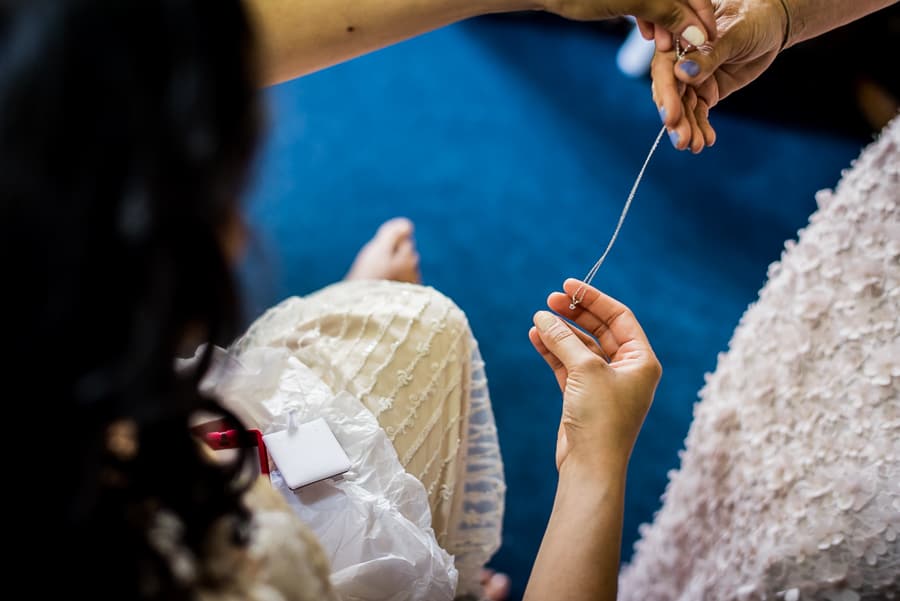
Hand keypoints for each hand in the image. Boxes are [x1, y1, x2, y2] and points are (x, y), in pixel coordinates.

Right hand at [529, 279, 661, 471]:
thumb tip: (543, 316)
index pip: (619, 318)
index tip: (568, 286)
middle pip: (600, 330)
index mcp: (642, 361)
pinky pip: (567, 365)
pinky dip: (552, 351)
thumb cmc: (601, 418)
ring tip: (537, 320)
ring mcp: (603, 384)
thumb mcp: (585, 370)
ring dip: (560, 333)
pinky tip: (536, 338)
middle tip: (549, 300)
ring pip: (580, 347)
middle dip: (574, 314)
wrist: (590, 465)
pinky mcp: (583, 396)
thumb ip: (564, 339)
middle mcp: (626, 370)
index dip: (593, 300)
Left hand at [542, 0, 717, 48]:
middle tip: (686, 49)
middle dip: (684, 23)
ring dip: (667, 25)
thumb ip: (669, 15)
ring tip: (664, 47)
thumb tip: (699, 35)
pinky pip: (648, 4)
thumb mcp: (634, 2)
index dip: (704, 15)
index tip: (710, 40)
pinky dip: (650, 20)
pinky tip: (649, 37)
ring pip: (663, 3)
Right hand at [653, 0, 787, 151]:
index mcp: (679, 41)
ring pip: (684, 108)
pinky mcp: (706, 92)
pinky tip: (706, 141)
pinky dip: (701, 128)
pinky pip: (699, 113)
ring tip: (695, 146)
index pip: (665, 70)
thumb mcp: (733, 34)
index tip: (671, 117)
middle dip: (676, 119)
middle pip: (671, 94)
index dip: (667, 95)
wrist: (771, 25)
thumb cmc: (752, 19)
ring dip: (688, 129)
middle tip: (683, 140)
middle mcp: (679, 62)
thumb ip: (708, 55)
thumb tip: (682, 73)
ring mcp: (692, 79)